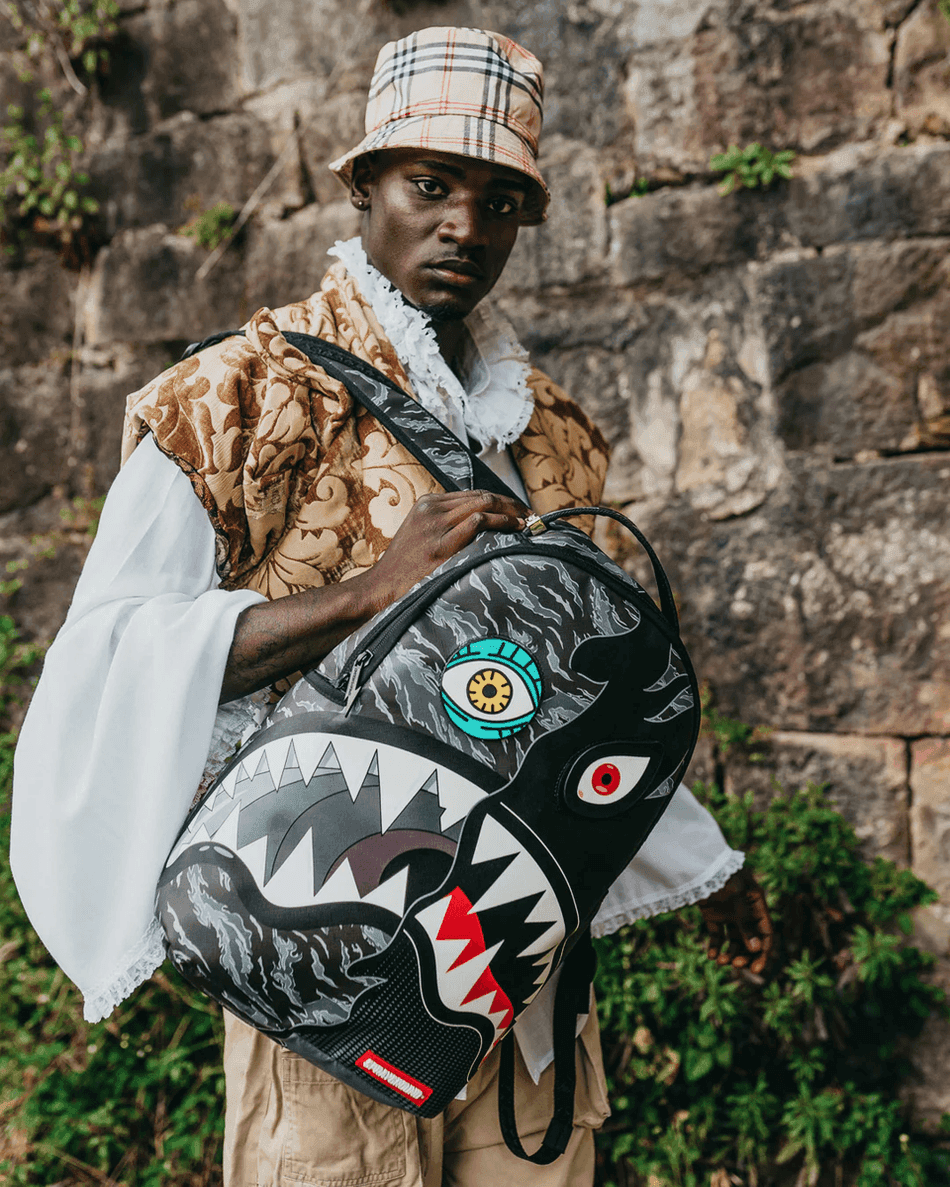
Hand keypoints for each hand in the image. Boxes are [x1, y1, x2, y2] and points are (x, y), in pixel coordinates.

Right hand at [364, 489, 527, 613]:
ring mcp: (435, 525)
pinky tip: (514, 528)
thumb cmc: (405, 567)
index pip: (473, 494)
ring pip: (483, 504)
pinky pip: (477, 522)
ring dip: (511, 511)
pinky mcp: (440, 544)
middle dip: (510, 503)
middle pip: (481, 495)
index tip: (518, 509)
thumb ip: (445, 525)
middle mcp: (431, 509)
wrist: (381, 587)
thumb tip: (482, 525)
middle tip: (530, 513)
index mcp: (427, 503)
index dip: (500, 500)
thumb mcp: (421, 534)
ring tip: (527, 521)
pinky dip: (501, 522)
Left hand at [698, 866, 772, 974]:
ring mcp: (729, 913)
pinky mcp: (713, 914)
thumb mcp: (735, 901)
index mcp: (757, 904)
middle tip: (735, 964)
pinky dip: (715, 946)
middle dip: (745, 954)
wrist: (696, 864)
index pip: (765, 933)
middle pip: (750, 939)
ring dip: (729, 952)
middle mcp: (745, 910)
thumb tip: (757, 949)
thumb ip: (746, 924)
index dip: (763, 953)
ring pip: (734, 939)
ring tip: (720, 961)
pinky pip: (718, 934)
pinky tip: (711, 956)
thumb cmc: (720, 878)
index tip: (755, 970)